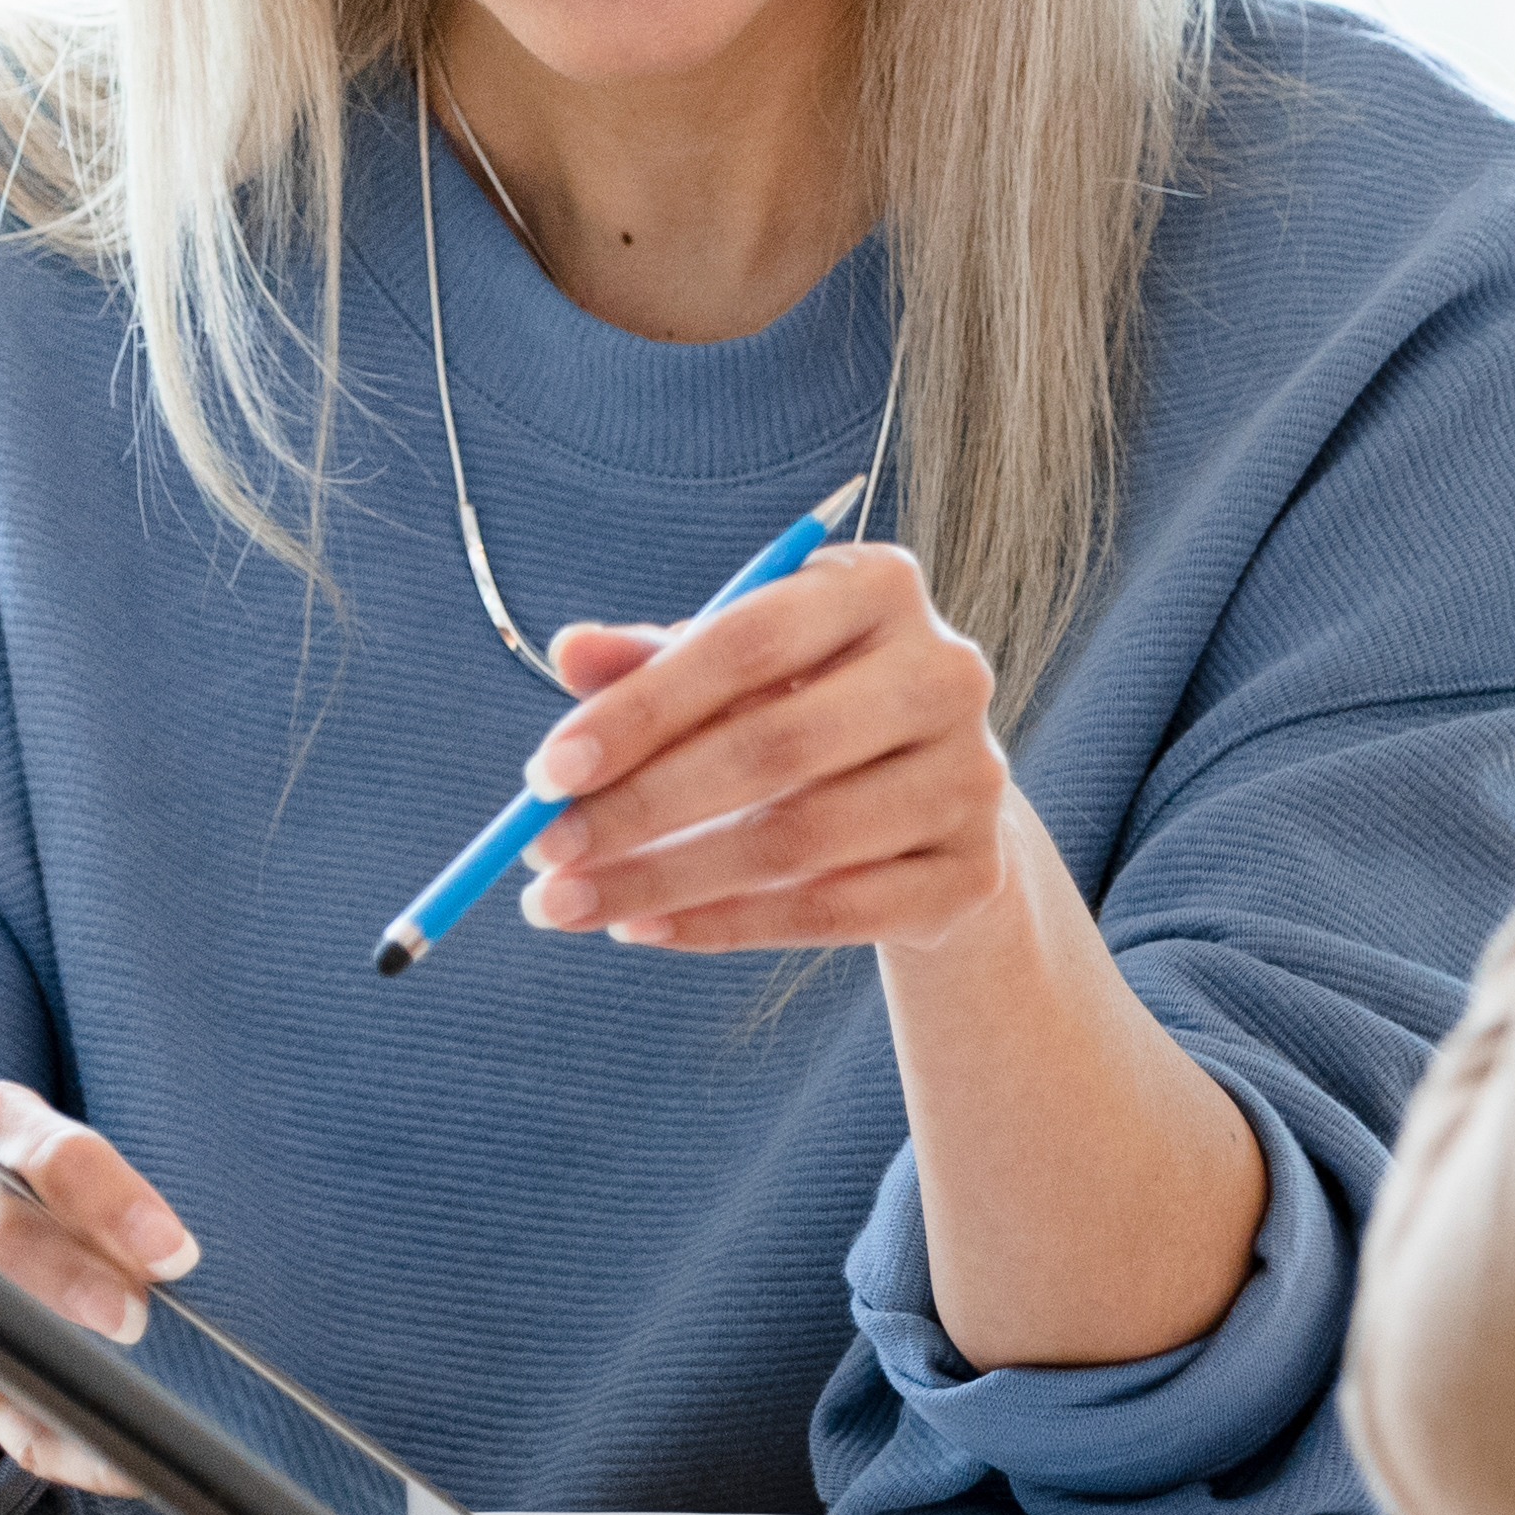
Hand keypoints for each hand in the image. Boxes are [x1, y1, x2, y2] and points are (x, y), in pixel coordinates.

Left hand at [525, 545, 1017, 953]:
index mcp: (878, 586)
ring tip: (568, 903)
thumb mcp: (726, 671)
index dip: (640, 711)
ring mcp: (972, 777)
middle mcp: (945, 671)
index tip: (545, 773)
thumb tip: (569, 651)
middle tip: (542, 851)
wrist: (924, 800)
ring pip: (799, 842)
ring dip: (665, 881)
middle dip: (640, 808)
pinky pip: (831, 912)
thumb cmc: (798, 708)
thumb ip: (648, 661)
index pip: (747, 642)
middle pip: (775, 747)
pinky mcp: (972, 874)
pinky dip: (723, 926)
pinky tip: (643, 929)